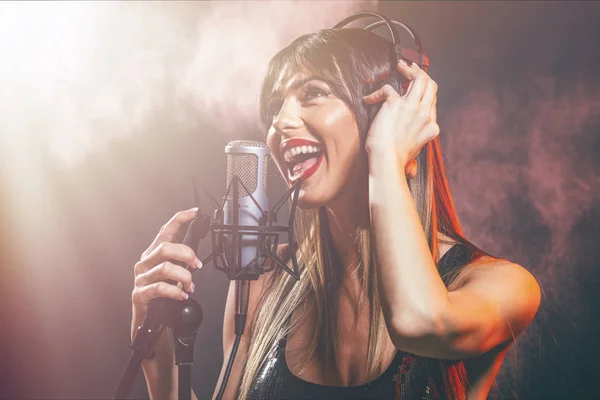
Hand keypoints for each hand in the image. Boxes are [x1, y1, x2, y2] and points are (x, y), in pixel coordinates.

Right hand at [131, 208, 202, 339]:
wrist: (149, 324)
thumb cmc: (163, 297)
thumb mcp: (174, 276)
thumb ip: (182, 263)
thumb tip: (196, 256)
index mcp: (153, 254)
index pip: (165, 231)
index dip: (179, 219)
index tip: (194, 212)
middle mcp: (145, 263)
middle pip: (166, 247)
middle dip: (186, 254)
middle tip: (196, 266)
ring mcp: (140, 279)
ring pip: (165, 268)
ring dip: (184, 277)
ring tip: (190, 286)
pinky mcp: (139, 295)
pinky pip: (159, 288)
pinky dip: (175, 291)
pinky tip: (182, 295)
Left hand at [363, 60, 438, 176]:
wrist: (387, 162)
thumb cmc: (395, 163)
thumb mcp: (411, 158)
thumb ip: (413, 155)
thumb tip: (411, 170)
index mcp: (431, 126)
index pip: (432, 101)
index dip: (424, 92)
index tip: (416, 87)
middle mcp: (425, 115)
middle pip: (431, 85)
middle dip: (421, 74)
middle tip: (411, 69)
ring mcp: (412, 108)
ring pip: (419, 79)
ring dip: (409, 70)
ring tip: (400, 67)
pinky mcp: (395, 104)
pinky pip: (387, 89)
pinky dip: (376, 92)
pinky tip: (369, 99)